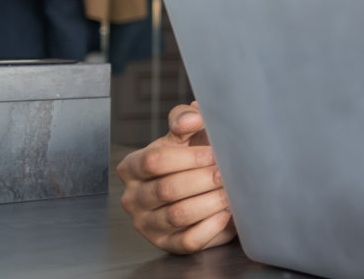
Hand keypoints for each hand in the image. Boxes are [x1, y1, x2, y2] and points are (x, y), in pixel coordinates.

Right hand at [115, 102, 236, 253]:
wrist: (202, 189)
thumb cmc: (191, 158)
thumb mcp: (185, 134)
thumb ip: (185, 118)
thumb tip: (191, 118)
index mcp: (132, 167)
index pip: (154, 161)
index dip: (189, 157)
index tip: (215, 152)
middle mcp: (133, 198)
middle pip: (167, 189)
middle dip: (204, 179)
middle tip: (227, 173)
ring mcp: (147, 224)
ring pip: (178, 215)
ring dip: (210, 202)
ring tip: (231, 192)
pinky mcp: (167, 244)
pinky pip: (188, 240)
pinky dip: (211, 227)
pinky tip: (226, 213)